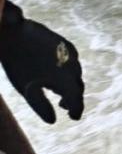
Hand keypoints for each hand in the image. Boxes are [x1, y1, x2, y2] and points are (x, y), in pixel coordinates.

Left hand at [0, 1, 83, 123]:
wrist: (12, 33)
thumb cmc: (17, 64)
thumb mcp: (26, 89)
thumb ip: (40, 105)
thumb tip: (52, 121)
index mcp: (65, 79)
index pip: (76, 99)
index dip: (77, 109)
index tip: (74, 117)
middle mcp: (73, 67)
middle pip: (77, 86)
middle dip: (73, 97)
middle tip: (64, 106)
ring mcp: (71, 54)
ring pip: (75, 74)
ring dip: (69, 84)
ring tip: (58, 92)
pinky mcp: (66, 45)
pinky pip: (72, 62)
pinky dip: (67, 71)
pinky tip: (55, 74)